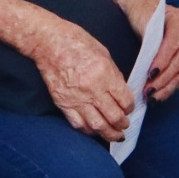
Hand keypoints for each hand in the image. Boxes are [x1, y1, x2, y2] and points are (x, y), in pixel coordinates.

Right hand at [33, 21, 133, 139]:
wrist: (48, 42)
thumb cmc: (75, 42)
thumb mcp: (104, 54)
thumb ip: (114, 75)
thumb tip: (121, 92)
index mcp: (105, 74)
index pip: (124, 101)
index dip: (130, 107)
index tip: (129, 108)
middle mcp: (92, 89)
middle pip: (114, 117)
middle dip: (123, 124)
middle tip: (125, 125)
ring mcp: (76, 99)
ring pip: (97, 125)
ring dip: (109, 133)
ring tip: (115, 135)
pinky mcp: (63, 103)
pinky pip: (78, 124)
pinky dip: (89, 130)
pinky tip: (95, 130)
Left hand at [147, 3, 178, 101]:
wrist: (145, 7)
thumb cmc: (142, 13)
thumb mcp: (143, 21)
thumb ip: (149, 40)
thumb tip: (148, 64)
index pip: (173, 45)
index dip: (162, 61)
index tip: (150, 74)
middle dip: (164, 78)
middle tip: (149, 90)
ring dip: (166, 86)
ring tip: (153, 97)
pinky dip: (169, 86)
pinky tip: (159, 94)